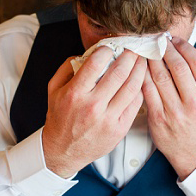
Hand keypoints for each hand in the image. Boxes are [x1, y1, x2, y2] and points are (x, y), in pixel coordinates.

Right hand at [41, 47, 145, 177]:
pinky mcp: (119, 129)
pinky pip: (135, 103)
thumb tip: (87, 52)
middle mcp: (92, 106)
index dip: (108, 49)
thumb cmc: (60, 117)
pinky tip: (141, 80)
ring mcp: (108, 119)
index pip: (96, 63)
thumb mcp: (53, 89)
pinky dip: (140, 88)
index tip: (113, 45)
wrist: (63, 151)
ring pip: (132, 87)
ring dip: (140, 69)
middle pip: (119, 73)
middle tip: (135, 46)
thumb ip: (67, 67)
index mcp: (75, 93)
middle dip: (130, 55)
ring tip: (142, 60)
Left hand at [143, 37, 195, 179]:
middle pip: (179, 68)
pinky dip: (142, 74)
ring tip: (149, 49)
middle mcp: (195, 104)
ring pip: (160, 77)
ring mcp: (176, 112)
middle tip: (159, 40)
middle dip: (167, 50)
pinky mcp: (158, 118)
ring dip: (152, 59)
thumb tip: (179, 47)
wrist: (193, 151)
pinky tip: (140, 66)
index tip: (176, 40)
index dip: (185, 46)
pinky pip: (147, 90)